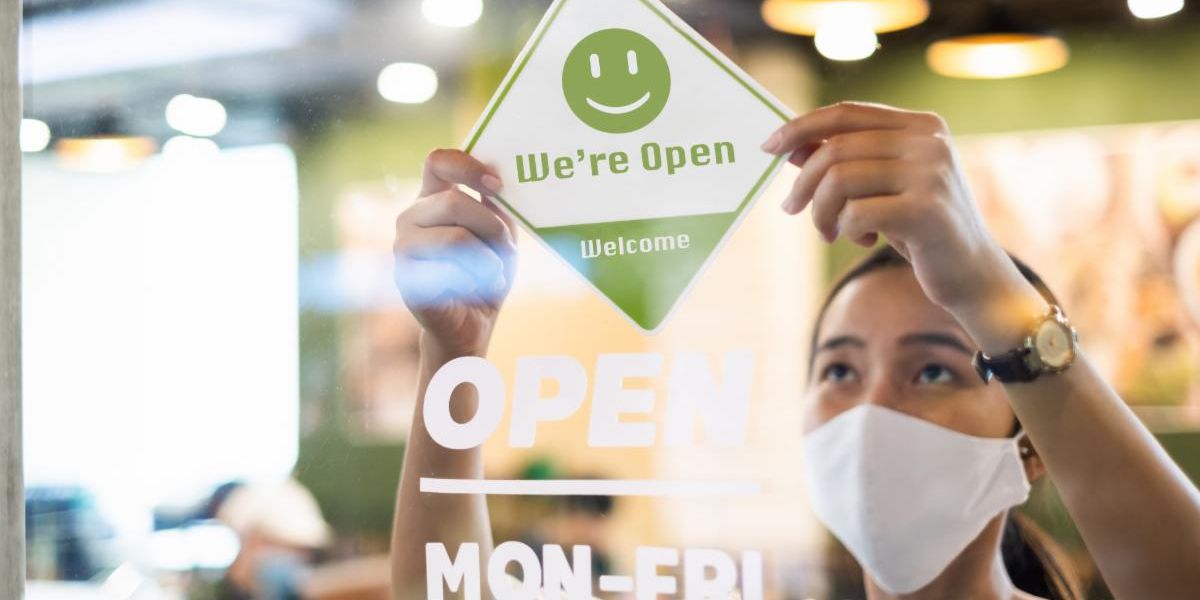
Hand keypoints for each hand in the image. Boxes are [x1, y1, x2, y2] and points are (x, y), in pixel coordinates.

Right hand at [394, 149, 516, 356]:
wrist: (471, 324)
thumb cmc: (486, 275)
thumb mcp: (500, 235)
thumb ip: (496, 207)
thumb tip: (496, 177)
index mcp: (433, 199)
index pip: (438, 162)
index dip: (467, 166)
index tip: (498, 185)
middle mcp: (411, 217)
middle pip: (453, 202)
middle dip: (491, 228)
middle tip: (508, 250)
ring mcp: (402, 246)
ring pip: (455, 237)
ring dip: (488, 259)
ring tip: (495, 275)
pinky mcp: (405, 277)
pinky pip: (449, 270)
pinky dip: (475, 282)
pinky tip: (476, 290)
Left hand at [762, 101, 1027, 317]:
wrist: (972, 273)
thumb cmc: (920, 226)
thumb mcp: (882, 186)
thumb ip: (845, 161)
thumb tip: (791, 145)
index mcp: (922, 125)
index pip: (846, 113)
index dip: (801, 126)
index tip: (768, 146)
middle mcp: (930, 141)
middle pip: (836, 148)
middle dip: (803, 182)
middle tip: (790, 208)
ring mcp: (931, 174)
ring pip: (839, 180)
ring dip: (821, 212)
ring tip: (830, 232)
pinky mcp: (925, 210)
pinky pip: (855, 214)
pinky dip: (845, 230)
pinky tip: (865, 240)